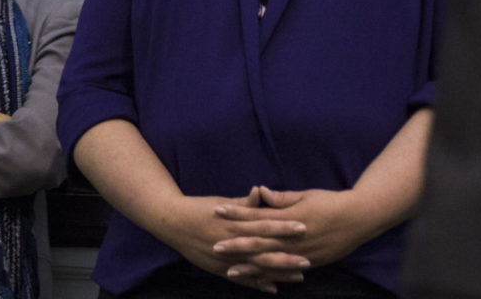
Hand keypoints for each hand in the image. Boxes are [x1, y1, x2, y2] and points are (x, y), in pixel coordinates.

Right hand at [159, 190, 309, 293]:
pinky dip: (257, 284)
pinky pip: (241, 280)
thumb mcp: (222, 202)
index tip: (303, 227)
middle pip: (264, 251)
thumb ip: (244, 203)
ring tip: (298, 276)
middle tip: (309, 259)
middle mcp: (231, 243)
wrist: (172, 222)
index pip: (264, 225)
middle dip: (287, 256)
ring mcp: (225, 259)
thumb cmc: (199, 208)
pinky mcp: (219, 269)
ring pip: (256, 269)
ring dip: (278, 273)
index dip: (284, 227)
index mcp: (233, 224)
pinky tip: (273, 288)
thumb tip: (261, 191)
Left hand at [214, 186, 372, 270]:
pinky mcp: (311, 262)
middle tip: (215, 247)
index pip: (256, 216)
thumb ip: (280, 198)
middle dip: (236, 246)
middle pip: (259, 243)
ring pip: (271, 263)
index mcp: (289, 218)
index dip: (236, 214)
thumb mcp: (305, 196)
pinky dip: (272, 277)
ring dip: (250, 268)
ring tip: (230, 272)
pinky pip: (287, 272)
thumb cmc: (330, 202)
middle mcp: (293, 238)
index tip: (218, 212)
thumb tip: (259, 191)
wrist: (359, 218)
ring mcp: (301, 253)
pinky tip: (260, 283)